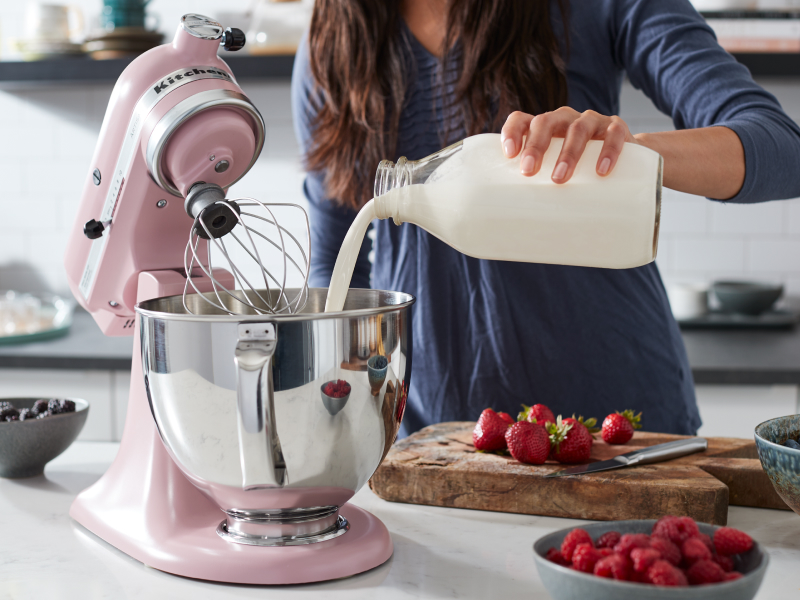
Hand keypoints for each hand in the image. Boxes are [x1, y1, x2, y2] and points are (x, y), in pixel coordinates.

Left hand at [501, 108, 637, 182]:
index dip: (512, 132)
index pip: (521, 120)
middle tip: (528, 171)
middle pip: (545, 122)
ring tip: (559, 178)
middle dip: (535, 146)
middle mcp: (565, 119)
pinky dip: (608, 151)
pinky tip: (602, 171)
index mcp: (545, 128)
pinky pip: (613, 134)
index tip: (509, 154)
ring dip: (568, 153)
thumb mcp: (556, 174)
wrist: (628, 160)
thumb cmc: (581, 171)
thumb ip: (540, 189)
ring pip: (577, 129)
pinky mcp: (617, 127)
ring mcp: (591, 121)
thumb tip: (522, 229)